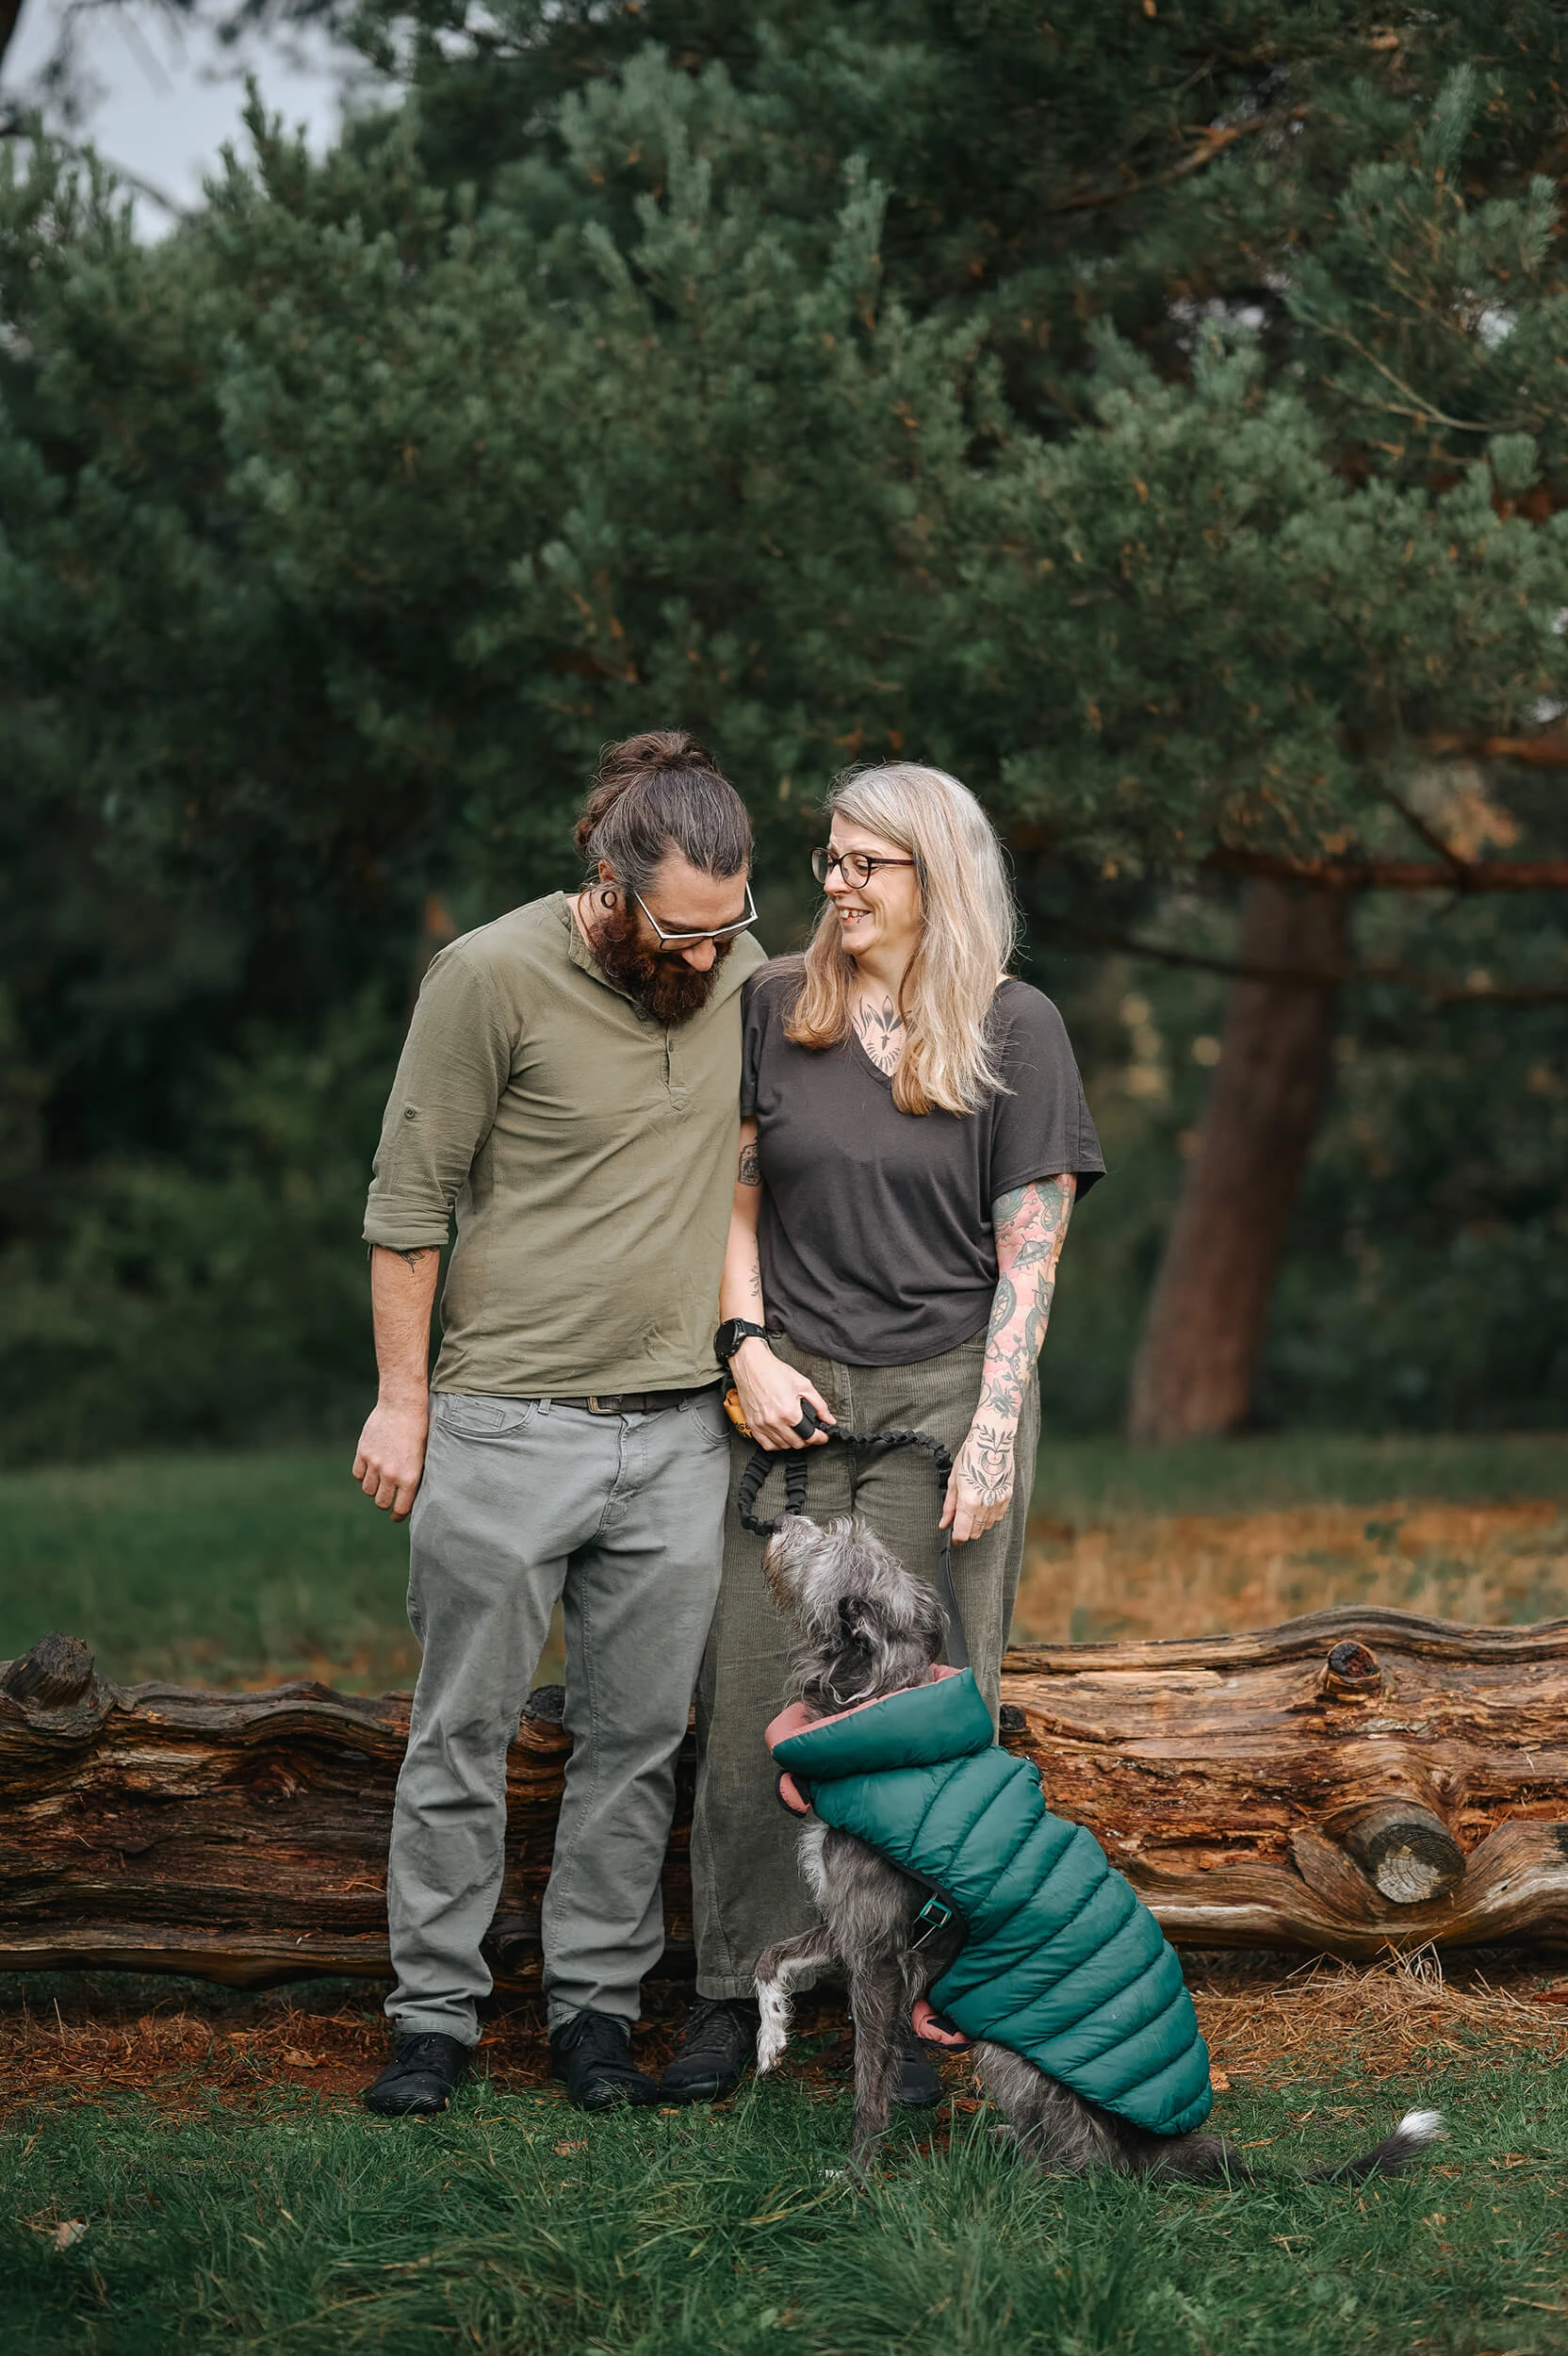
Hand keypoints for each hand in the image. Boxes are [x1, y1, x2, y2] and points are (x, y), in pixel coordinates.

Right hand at [353, 1395, 428, 1520]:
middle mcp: (391, 1474)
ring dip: (373, 1488)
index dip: (398, 1515)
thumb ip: (414, 1476)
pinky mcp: (363, 1452)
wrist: (402, 1405)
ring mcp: (375, 1464)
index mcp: (410, 1477)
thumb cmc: (419, 1429)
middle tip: (388, 1498)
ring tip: (380, 1480)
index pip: (401, 1508)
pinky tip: (370, 1468)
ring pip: (368, 1490)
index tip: (396, 1516)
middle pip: (381, 1502)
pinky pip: (357, 1474)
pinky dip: (362, 1474)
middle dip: (385, 1503)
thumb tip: (409, 1496)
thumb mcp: (423, 1456)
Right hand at [729, 1337, 834, 1449]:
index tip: (823, 1436)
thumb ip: (820, 1405)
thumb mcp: (804, 1385)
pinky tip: (782, 1436)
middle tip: (812, 1433)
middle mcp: (775, 1422)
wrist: (751, 1366)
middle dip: (808, 1440)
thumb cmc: (774, 1372)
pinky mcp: (752, 1425)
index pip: (809, 1436)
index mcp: (789, 1412)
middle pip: (796, 1444)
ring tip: (797, 1433)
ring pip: (782, 1446)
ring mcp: (762, 1425)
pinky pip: (766, 1445)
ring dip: (793, 1442)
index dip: (820, 1438)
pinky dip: (776, 1444)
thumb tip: (829, 1419)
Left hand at [940, 1417, 1014, 1544]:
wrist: (993, 1441)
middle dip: (966, 1531)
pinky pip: (998, 1516)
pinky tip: (983, 1503)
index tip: (952, 1537)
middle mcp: (985, 1505)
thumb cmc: (970, 1455)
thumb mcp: (954, 1480)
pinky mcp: (1007, 1497)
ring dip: (978, 1524)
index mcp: (968, 1501)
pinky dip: (989, 1516)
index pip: (963, 1533)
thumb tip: (944, 1523)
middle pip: (975, 1533)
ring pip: (987, 1526)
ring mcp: (998, 1502)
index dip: (956, 1539)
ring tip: (971, 1507)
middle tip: (959, 1521)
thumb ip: (949, 1506)